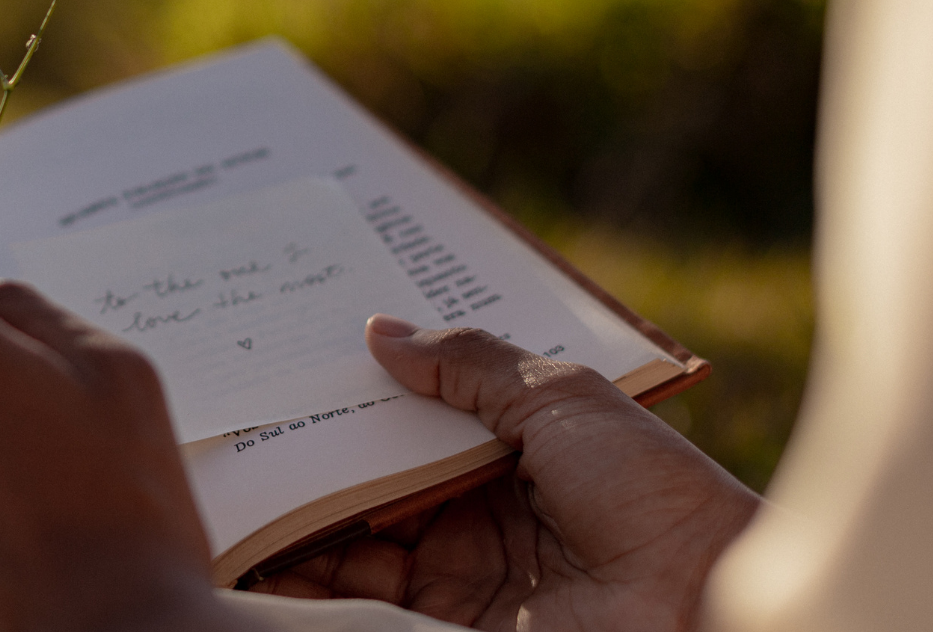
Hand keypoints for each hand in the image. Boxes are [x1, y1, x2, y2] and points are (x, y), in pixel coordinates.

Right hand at [251, 318, 761, 631]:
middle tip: (241, 428)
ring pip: (354, 546)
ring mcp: (459, 577)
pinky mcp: (444, 626)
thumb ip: (471, 363)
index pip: (412, 425)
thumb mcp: (563, 397)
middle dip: (310, 460)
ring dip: (297, 521)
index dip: (357, 403)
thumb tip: (380, 330)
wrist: (699, 598)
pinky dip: (309, 584)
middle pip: (372, 485)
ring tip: (233, 487)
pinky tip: (262, 557)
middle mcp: (476, 516)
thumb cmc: (653, 490)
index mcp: (510, 454)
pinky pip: (363, 603)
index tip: (293, 373)